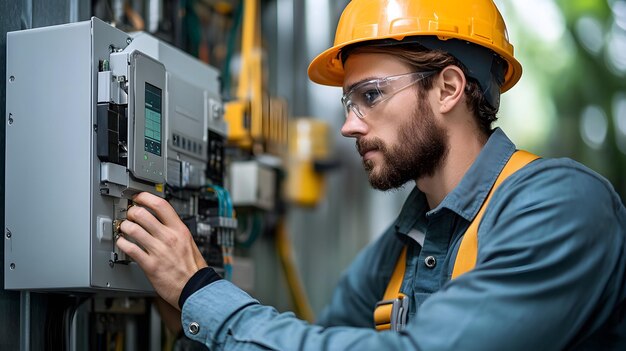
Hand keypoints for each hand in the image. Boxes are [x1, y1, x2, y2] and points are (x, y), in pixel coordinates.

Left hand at [115, 192, 207, 308]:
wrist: (196, 288)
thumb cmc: (193, 268)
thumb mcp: (188, 242)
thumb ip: (175, 230)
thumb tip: (161, 220)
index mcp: (180, 229)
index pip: (161, 205)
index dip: (146, 197)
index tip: (139, 197)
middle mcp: (169, 237)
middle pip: (142, 214)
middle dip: (131, 212)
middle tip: (129, 214)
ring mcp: (159, 251)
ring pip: (133, 229)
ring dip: (124, 227)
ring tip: (124, 228)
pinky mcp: (150, 265)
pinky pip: (130, 249)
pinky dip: (122, 244)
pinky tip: (122, 243)